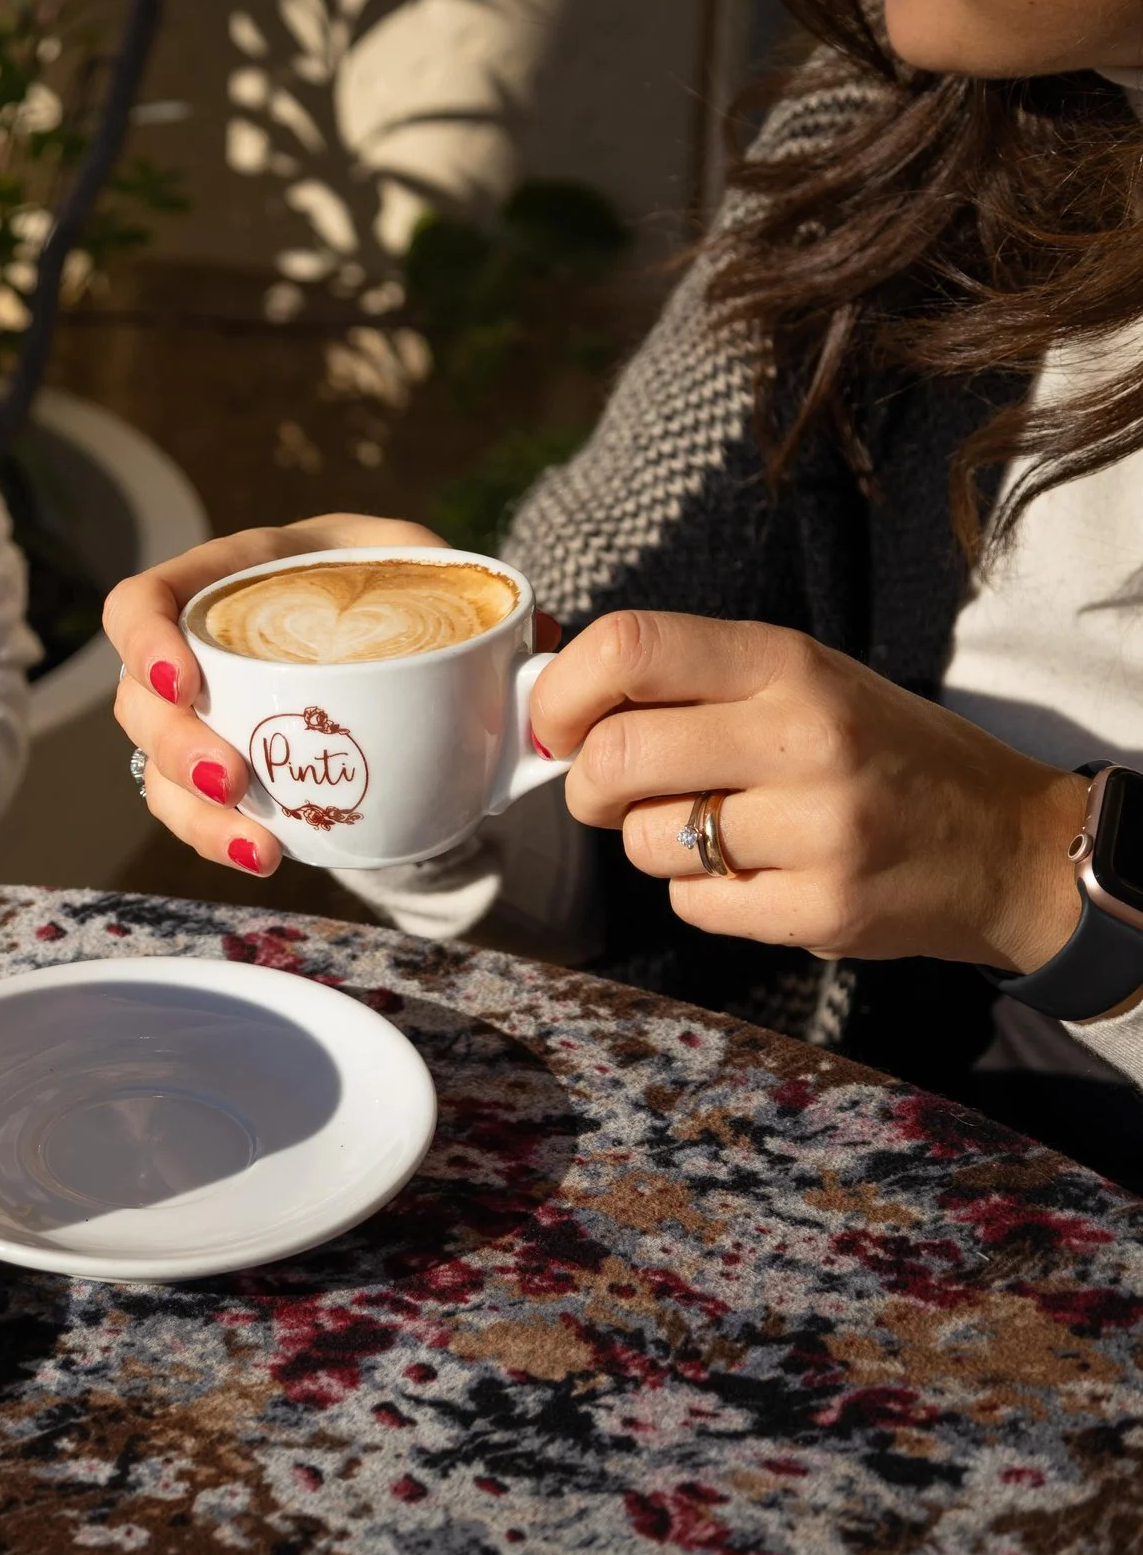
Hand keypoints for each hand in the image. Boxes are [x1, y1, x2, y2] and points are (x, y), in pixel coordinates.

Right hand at [104, 514, 451, 876]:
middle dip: (175, 747)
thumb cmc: (390, 581)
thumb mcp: (423, 563)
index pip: (141, 602)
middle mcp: (197, 648)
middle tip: (235, 777)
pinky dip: (217, 837)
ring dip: (194, 812)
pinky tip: (264, 854)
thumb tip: (546, 638)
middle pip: (138, 701)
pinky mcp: (222, 765)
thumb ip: (471, 588)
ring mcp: (202, 714)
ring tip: (256, 844)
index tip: (185, 681)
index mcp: (229, 580)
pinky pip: (189, 807)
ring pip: (154, 767)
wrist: (387, 627)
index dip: (143, 641)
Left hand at [533, 611, 1090, 971]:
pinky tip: (759, 873)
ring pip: (643, 841)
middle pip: (614, 756)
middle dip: (584, 785)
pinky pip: (692, 905)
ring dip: (651, 842)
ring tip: (720, 829)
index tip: (555, 723)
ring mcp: (819, 827)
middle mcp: (804, 735)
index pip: (629, 646)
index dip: (562, 691)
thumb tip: (546, 695)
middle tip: (606, 792)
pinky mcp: (823, 908)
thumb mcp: (799, 681)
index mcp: (787, 663)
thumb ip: (684, 682)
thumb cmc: (876, 752)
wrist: (1008, 844)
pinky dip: (702, 895)